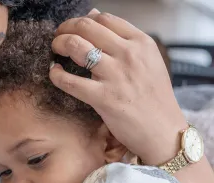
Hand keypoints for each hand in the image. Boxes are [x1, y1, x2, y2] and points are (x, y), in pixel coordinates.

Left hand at [50, 9, 186, 164]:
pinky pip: (70, 82)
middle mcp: (128, 55)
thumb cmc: (153, 97)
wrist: (163, 131)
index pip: (104, 19)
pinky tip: (55, 73)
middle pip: (86, 27)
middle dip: (65, 29)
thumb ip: (123, 39)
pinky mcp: (103, 98)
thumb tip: (93, 16)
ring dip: (59, 45)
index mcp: (141, 43)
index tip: (72, 28)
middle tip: (58, 38)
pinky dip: (56, 75)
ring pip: (76, 47)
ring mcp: (115, 76)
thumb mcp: (147, 61)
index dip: (82, 20)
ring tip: (55, 50)